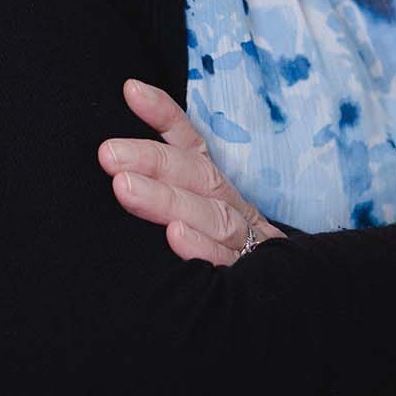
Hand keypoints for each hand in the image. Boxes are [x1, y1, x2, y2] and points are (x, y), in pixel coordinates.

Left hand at [98, 79, 287, 265]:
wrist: (286, 305)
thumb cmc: (224, 253)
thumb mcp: (197, 214)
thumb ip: (165, 186)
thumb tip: (121, 145)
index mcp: (217, 188)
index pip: (191, 144)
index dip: (163, 115)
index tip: (130, 89)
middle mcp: (233, 207)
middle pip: (197, 175)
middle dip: (152, 161)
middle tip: (108, 154)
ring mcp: (245, 241)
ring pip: (211, 214)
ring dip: (167, 200)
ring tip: (125, 187)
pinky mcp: (248, 276)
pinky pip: (226, 261)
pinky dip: (202, 248)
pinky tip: (176, 237)